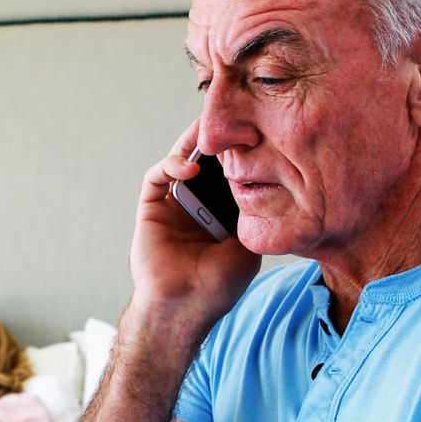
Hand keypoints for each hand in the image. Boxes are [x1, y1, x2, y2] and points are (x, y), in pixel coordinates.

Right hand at [130, 118, 260, 322]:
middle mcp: (195, 207)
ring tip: (212, 126)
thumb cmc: (217, 286)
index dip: (238, 154)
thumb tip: (269, 183)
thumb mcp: (248, 246)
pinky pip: (159, 176)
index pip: (228, 176)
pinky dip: (173, 165)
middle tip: (231, 115)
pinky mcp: (151, 208)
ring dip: (194, 142)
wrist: (185, 306)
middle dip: (217, 140)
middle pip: (205, 162)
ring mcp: (172, 206)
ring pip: (181, 162)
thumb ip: (253, 215)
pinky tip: (191, 166)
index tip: (256, 132)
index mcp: (218, 217)